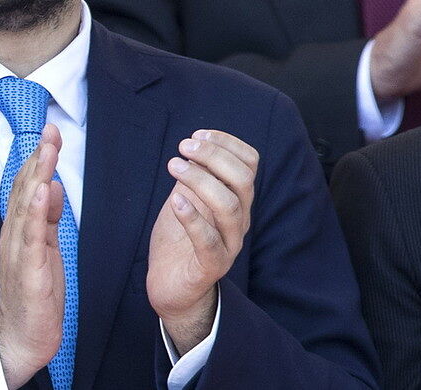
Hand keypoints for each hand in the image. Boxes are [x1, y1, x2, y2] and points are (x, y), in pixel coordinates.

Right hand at [0, 125, 66, 389]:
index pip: (29, 187)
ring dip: (37, 177)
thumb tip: (54, 185)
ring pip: (27, 208)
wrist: (23, 337)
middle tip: (49, 130)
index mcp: (20, 230)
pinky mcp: (28, 271)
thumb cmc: (35, 294)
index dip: (39, 159)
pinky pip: (32, 237)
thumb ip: (47, 218)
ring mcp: (19, 252)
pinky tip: (45, 192)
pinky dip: (37, 212)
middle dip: (39, 159)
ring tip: (46, 151)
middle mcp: (14, 235)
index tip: (51, 132)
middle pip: (26, 190)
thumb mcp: (46, 249)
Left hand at [148, 130, 256, 354]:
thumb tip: (193, 145)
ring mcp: (228, 245)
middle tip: (183, 146)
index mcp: (237, 201)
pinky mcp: (211, 267)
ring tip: (173, 166)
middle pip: (243, 180)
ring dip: (200, 180)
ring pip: (230, 206)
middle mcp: (239, 221)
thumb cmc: (178, 240)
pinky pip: (209, 241)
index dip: (228, 144)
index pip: (250, 164)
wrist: (170, 287)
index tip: (198, 134)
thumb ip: (193, 178)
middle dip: (214, 156)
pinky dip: (193, 218)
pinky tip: (175, 201)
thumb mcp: (185, 199)